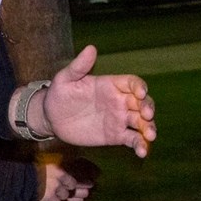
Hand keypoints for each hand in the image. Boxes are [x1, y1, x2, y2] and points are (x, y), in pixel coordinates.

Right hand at [37, 155, 96, 200]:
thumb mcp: (46, 163)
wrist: (23, 178)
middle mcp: (61, 179)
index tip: (91, 185)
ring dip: (65, 198)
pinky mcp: (50, 198)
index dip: (84, 182)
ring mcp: (56, 189)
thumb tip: (62, 169)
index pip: (76, 176)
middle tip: (85, 195)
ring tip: (67, 198)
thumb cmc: (32, 168)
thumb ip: (55, 168)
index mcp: (60, 169)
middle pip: (74, 188)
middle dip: (80, 192)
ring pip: (66, 196)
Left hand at [39, 46, 154, 156]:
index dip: (139, 87)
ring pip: (141, 122)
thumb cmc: (58, 94)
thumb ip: (78, 66)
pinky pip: (132, 139)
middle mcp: (120, 101)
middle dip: (148, 108)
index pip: (132, 83)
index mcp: (111, 85)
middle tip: (147, 115)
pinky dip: (140, 145)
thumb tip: (91, 48)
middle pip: (142, 103)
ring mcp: (119, 119)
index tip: (139, 94)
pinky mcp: (116, 135)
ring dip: (149, 128)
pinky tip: (142, 152)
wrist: (51, 119)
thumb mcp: (65, 79)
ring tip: (150, 136)